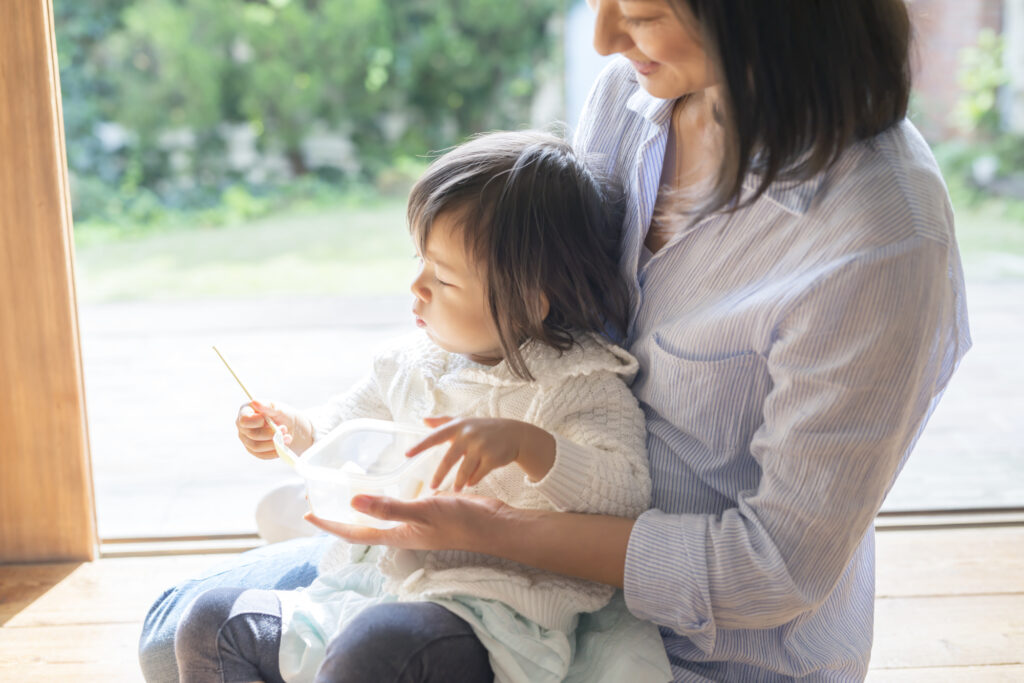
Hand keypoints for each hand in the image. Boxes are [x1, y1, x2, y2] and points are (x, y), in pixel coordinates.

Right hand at [235, 399, 312, 459]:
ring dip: (274, 443)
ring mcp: (246, 439)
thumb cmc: (282, 415)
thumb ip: (268, 406)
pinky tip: (284, 446)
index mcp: (245, 412)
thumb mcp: (279, 408)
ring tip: (288, 437)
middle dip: (270, 433)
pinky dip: (274, 452)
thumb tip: (255, 401)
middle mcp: (242, 426)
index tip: (267, 420)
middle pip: (252, 435)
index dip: (256, 422)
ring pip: (256, 447)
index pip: (244, 420)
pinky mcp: (253, 450)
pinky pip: (261, 455)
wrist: (291, 428)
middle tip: (284, 429)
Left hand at [303, 492, 511, 551]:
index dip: (330, 524)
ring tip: (344, 488)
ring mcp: (415, 522)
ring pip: (379, 514)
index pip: (355, 532)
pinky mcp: (427, 512)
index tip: (308, 514)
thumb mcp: (424, 511)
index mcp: (397, 535)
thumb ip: (389, 507)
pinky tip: (386, 481)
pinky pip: (397, 504)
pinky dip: (384, 495)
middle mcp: (402, 531)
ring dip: (360, 504)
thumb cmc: (460, 521)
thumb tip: (352, 502)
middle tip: (320, 497)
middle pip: (362, 525)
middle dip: (340, 514)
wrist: (493, 524)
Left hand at [407, 416, 555, 490]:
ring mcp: (482, 446)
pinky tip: (469, 484)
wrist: (514, 434)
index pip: (435, 436)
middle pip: (449, 459)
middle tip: (431, 487)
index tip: (407, 454)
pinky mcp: (493, 457)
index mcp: (458, 426)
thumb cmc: (484, 428)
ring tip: (455, 489)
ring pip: (464, 470)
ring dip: (458, 482)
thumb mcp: (464, 422)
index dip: (420, 445)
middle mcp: (468, 435)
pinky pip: (478, 474)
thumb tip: (423, 420)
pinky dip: (473, 481)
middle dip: (439, 475)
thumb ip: (443, 422)